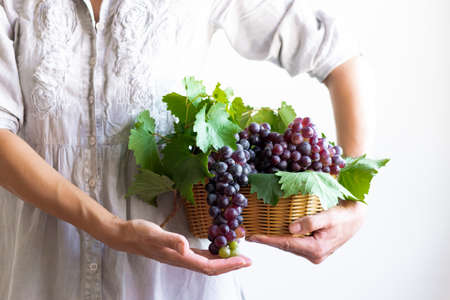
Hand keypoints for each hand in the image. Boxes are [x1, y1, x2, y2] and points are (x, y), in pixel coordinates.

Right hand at [109, 219, 251, 275]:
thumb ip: (171, 240)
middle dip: (231, 265)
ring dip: (224, 261)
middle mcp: (182, 260)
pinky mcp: (178, 250)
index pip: (209, 266)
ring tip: (238, 255)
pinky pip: (200, 256)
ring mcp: (181, 256)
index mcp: (180, 258)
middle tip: (248, 260)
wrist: (126, 236)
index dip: (228, 265)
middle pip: (211, 267)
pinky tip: (217, 248)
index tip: (244, 260)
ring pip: (207, 263)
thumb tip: (185, 247)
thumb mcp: (155, 234)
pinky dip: (212, 254)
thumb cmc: (140, 234)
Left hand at [246, 200, 366, 263]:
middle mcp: (314, 254)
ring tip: (257, 231)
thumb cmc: (345, 215)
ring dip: (274, 238)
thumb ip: (310, 222)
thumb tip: (290, 228)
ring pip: (289, 244)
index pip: (286, 244)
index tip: (252, 237)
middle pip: (285, 246)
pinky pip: (295, 242)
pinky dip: (284, 236)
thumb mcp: (329, 216)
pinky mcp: (314, 247)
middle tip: (249, 233)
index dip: (267, 240)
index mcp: (316, 249)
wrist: (358, 217)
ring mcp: (314, 252)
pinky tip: (274, 230)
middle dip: (267, 239)